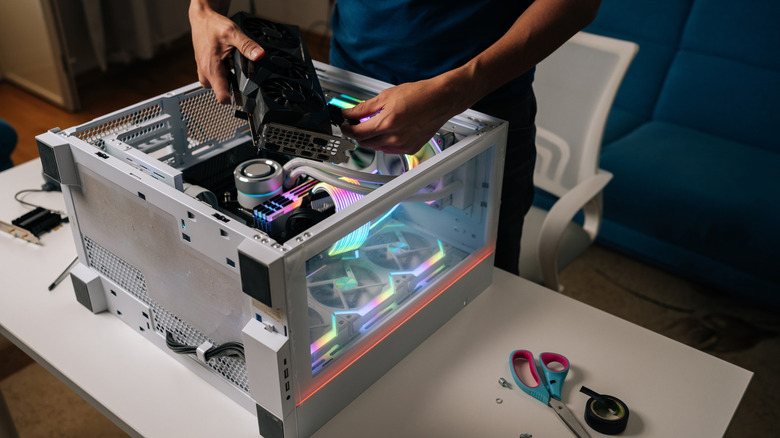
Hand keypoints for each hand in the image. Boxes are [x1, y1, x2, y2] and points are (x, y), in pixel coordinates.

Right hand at [189, 2, 263, 103]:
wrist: (202, 18)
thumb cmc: (213, 25)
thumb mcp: (233, 33)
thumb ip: (247, 46)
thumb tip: (259, 55)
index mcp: (211, 68)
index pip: (222, 97)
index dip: (235, 100)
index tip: (246, 99)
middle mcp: (205, 72)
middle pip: (222, 92)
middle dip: (234, 89)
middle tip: (244, 78)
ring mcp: (204, 71)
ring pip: (218, 86)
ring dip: (228, 81)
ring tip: (235, 69)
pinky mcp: (205, 68)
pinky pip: (215, 78)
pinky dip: (224, 75)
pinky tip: (230, 65)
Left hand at [340, 76, 467, 154]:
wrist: (441, 99)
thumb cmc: (419, 94)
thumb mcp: (386, 96)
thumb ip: (364, 107)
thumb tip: (349, 113)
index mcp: (387, 123)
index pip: (358, 133)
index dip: (347, 129)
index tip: (344, 124)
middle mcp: (395, 138)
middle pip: (365, 143)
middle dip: (358, 133)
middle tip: (356, 122)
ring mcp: (403, 146)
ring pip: (377, 147)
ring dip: (371, 138)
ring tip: (376, 123)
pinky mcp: (410, 149)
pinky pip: (390, 149)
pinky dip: (384, 141)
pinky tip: (389, 130)